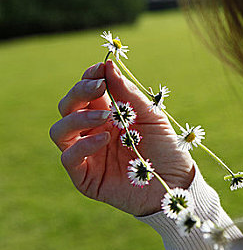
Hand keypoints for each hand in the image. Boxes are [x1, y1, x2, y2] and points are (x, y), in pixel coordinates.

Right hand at [50, 60, 194, 215]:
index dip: (89, 78)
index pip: (87, 92)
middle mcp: (93, 132)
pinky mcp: (86, 178)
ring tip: (104, 115)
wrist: (176, 183)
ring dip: (77, 117)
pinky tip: (105, 138)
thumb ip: (128, 95)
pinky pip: (69, 157)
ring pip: (60, 130)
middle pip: (68, 107)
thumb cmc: (167, 150)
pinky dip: (83, 145)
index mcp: (108, 116)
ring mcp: (87, 155)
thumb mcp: (151, 117)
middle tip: (99, 86)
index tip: (100, 68)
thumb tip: (108, 66)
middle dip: (80, 92)